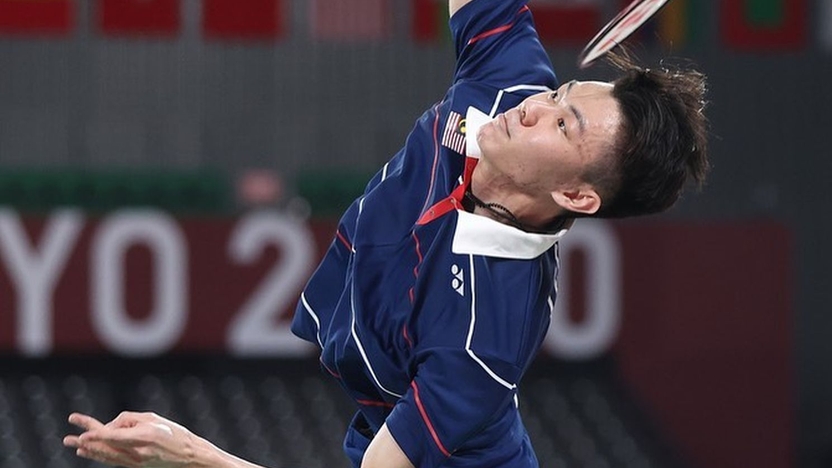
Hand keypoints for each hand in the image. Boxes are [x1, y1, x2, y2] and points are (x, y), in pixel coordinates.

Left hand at [63, 411, 201, 467]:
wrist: (190, 457)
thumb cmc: (175, 434)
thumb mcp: (154, 418)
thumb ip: (129, 419)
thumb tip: (111, 426)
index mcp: (144, 437)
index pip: (114, 437)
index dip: (96, 437)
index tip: (82, 435)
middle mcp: (137, 452)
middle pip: (106, 446)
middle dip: (87, 441)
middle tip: (67, 438)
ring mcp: (135, 462)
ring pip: (106, 456)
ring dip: (89, 450)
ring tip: (74, 445)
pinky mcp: (135, 466)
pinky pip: (112, 460)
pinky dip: (99, 455)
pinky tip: (88, 452)